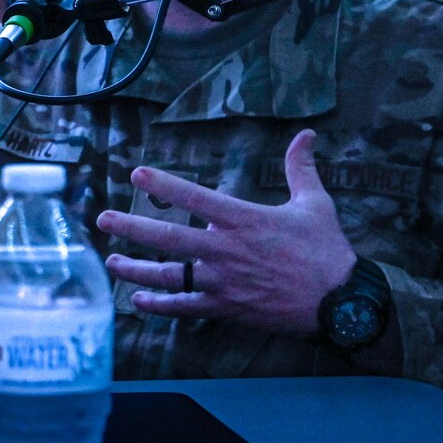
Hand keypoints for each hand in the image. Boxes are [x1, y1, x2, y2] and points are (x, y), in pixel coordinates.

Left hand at [95, 129, 356, 335]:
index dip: (164, 185)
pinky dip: (159, 306)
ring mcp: (222, 281)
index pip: (195, 198)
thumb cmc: (327, 250)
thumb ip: (300, 168)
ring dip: (136, 270)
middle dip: (131, 228)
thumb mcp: (315, 203)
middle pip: (168, 238)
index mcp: (244, 220)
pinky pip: (184, 307)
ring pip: (169, 275)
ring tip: (111, 262)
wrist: (340, 303)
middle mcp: (226, 250)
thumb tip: (306, 135)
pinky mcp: (225, 307)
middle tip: (102, 220)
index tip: (136, 174)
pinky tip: (137, 302)